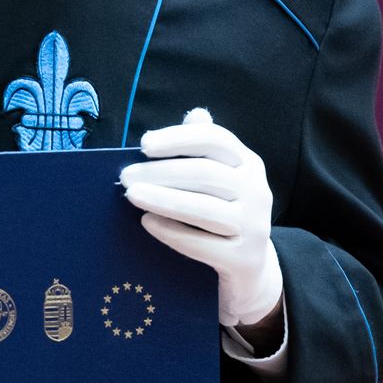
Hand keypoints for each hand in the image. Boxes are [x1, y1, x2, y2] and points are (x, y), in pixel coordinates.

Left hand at [121, 107, 283, 327]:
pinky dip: (171, 232)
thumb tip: (195, 115)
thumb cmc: (222, 213)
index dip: (179, 138)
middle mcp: (258, 191)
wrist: (248, 268)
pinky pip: (202, 244)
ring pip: (203, 209)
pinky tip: (148, 223)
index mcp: (249, 164)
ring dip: (162, 199)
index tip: (143, 144)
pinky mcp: (243, 259)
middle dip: (160, 173)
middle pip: (205, 174)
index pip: (216, 140)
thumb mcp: (220, 179)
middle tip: (125, 176)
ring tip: (131, 196)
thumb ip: (204, 148)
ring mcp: (254, 227)